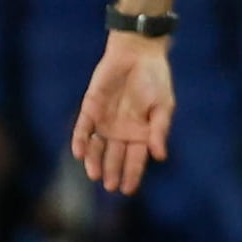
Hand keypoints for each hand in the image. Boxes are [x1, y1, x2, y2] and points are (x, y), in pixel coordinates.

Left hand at [72, 25, 174, 194]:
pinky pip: (83, 128)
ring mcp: (104, 121)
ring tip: (94, 175)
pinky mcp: (91, 107)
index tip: (128, 189)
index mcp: (140, 134)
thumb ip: (160, 130)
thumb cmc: (155, 79)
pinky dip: (80, 140)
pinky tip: (78, 153)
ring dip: (94, 161)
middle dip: (112, 172)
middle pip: (114, 157)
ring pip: (96, 147)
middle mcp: (121, 131)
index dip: (132, 174)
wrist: (138, 52)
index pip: (135, 160)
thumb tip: (160, 156)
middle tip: (110, 185)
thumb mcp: (163, 106)